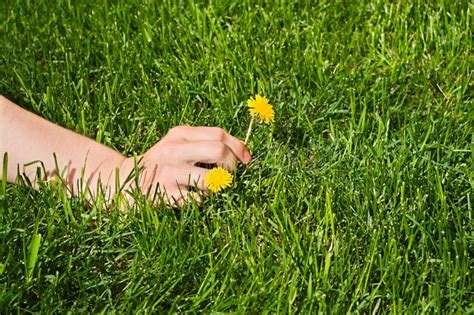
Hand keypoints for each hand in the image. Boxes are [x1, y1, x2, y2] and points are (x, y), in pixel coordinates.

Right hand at [119, 126, 250, 205]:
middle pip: (219, 152)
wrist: (124, 182)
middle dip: (231, 167)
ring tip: (212, 188)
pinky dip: (203, 200)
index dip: (239, 147)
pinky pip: (198, 200)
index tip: (246, 160)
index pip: (219, 134)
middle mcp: (174, 150)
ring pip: (212, 179)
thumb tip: (242, 153)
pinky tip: (194, 197)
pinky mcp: (165, 195)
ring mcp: (169, 173)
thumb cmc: (161, 163)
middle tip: (228, 176)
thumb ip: (204, 143)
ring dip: (219, 186)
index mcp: (179, 134)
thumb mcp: (177, 144)